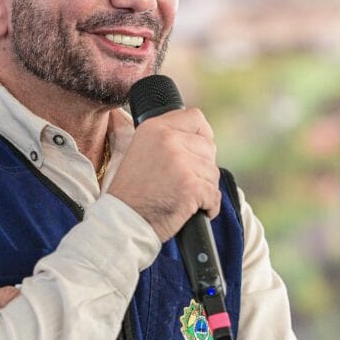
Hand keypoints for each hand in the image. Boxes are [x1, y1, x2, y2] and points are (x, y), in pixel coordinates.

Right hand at [108, 108, 220, 241]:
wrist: (124, 221)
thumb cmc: (133, 192)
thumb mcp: (141, 150)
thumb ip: (167, 138)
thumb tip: (201, 138)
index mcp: (154, 128)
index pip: (196, 118)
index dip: (203, 135)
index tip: (199, 151)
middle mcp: (168, 140)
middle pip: (209, 147)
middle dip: (203, 167)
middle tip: (184, 182)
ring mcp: (181, 163)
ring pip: (213, 172)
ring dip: (205, 188)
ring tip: (183, 198)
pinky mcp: (191, 186)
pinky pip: (214, 195)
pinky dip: (209, 207)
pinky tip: (192, 211)